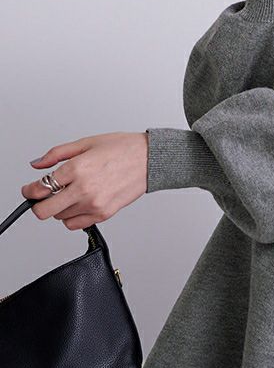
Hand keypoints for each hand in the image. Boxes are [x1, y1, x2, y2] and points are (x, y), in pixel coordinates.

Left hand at [20, 132, 148, 230]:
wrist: (151, 159)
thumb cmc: (123, 148)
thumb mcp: (86, 142)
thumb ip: (57, 154)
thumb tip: (37, 165)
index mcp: (77, 168)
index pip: (39, 189)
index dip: (29, 191)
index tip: (30, 190)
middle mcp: (83, 189)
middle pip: (44, 211)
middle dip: (39, 204)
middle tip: (43, 197)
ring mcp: (94, 204)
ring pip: (59, 217)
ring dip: (60, 207)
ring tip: (73, 193)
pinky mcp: (104, 214)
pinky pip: (75, 224)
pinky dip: (73, 216)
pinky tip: (81, 202)